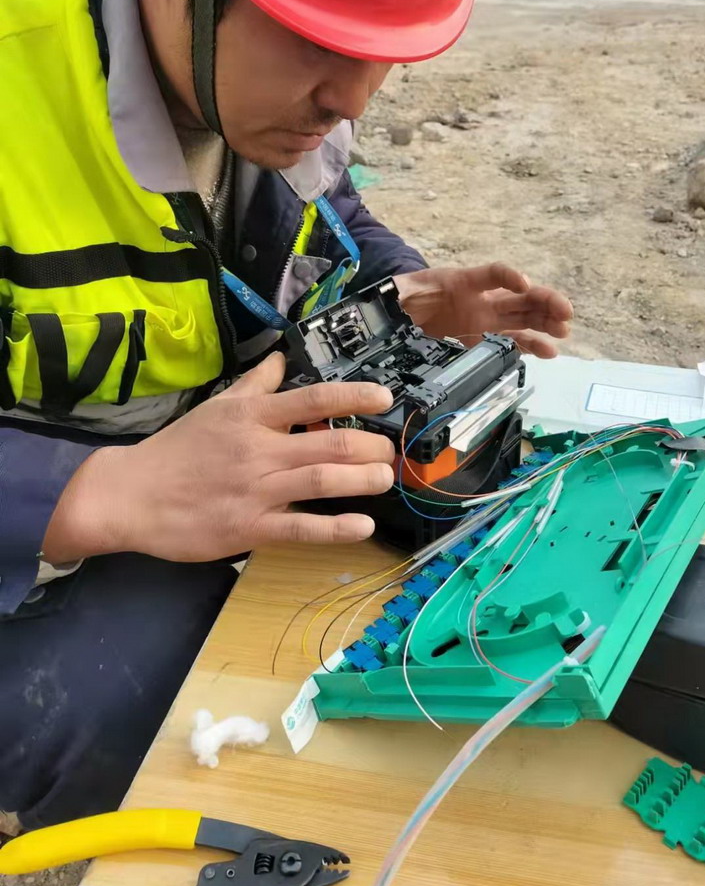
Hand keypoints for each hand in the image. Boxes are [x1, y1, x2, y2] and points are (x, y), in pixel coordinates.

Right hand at [43, 354, 395, 564]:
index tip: (384, 396)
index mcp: (253, 416)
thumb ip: (255, 383)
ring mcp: (256, 490)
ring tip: (384, 478)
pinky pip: (300, 529)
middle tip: (390, 451)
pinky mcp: (249, 528)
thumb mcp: (217, 406)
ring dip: (362, 480)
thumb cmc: (179, 450)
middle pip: (329, 444)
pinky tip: (364, 526)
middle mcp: (260, 450)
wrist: (132, 495)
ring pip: (321, 482)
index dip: (353, 396)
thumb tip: (281, 356)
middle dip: (370, 446)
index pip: (312, 400)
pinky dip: (336, 528)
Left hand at [394, 264, 572, 357]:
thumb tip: (400, 292)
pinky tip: (550, 352)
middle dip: (544, 301)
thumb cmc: (405, 296)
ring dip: (545, 323)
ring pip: (524, 318)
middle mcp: (481, 299)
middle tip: (565, 313)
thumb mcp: (400, 291)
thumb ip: (402, 291)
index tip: (523, 282)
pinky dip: (532, 345)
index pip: (490, 274)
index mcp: (463, 282)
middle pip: (519, 296)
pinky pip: (513, 340)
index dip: (508, 276)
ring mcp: (486, 318)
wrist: (403, 311)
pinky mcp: (484, 337)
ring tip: (564, 333)